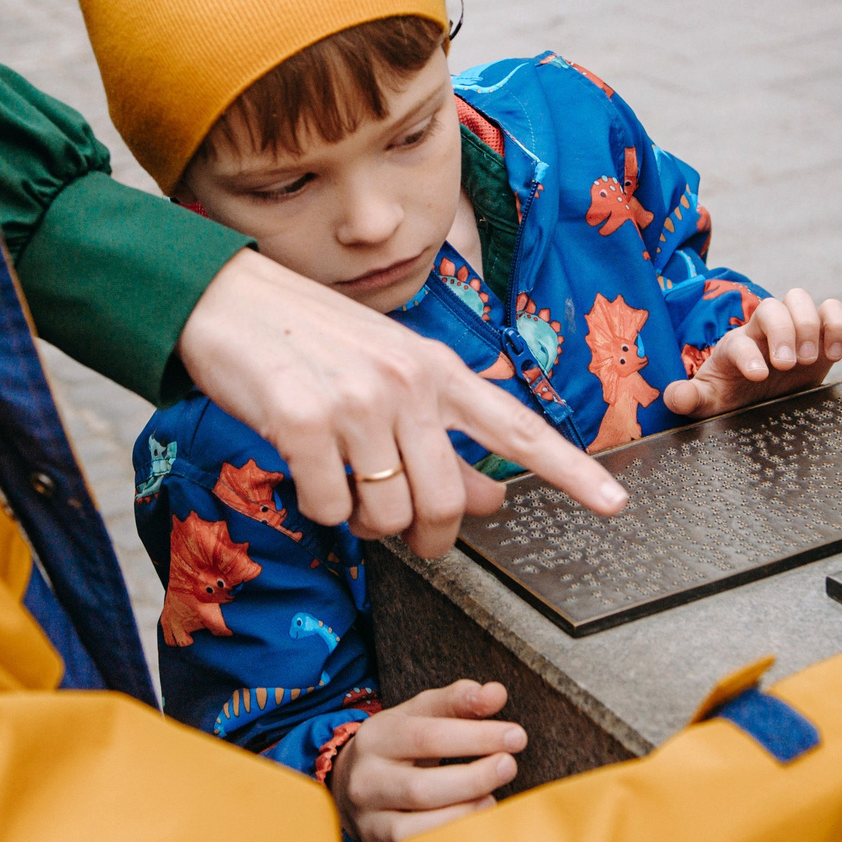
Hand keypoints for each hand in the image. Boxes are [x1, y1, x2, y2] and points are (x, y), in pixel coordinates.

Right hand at [176, 251, 626, 556]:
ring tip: (345, 489)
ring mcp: (354, 401)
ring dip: (366, 524)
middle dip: (429, 539)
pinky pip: (329, 508)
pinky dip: (319, 509)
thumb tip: (492, 500)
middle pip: (444, 502)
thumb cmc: (313, 341)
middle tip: (410, 541)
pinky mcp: (301, 420)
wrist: (227, 300)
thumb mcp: (390, 375)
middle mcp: (405, 382)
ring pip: (386, 512)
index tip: (615, 504)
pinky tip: (307, 474)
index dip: (569, 470)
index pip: (517, 428)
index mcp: (437, 368)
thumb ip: (444, 437)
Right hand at [332, 681, 524, 841]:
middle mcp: (365, 783)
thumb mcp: (420, 715)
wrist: (352, 785)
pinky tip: (475, 828)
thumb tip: (496, 693)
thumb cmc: (399, 746)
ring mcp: (369, 823)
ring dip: (465, 814)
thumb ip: (458, 701)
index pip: (427, 737)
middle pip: (422, 788)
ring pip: (417, 829)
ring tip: (492, 799)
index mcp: (375, 739)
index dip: (476, 736)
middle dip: (474, 778)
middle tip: (509, 765)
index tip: (516, 736)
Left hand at [663, 288, 841, 418]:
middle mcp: (763, 330)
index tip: (759, 376)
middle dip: (783, 331)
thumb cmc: (735, 394)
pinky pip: (832, 311)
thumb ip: (689, 398)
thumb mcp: (710, 401)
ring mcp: (793, 327)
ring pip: (800, 299)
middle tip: (788, 364)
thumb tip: (676, 397)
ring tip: (811, 358)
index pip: (739, 340)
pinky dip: (838, 326)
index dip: (748, 355)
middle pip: (772, 307)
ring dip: (809, 325)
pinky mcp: (821, 333)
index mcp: (734, 346)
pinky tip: (834, 354)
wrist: (763, 395)